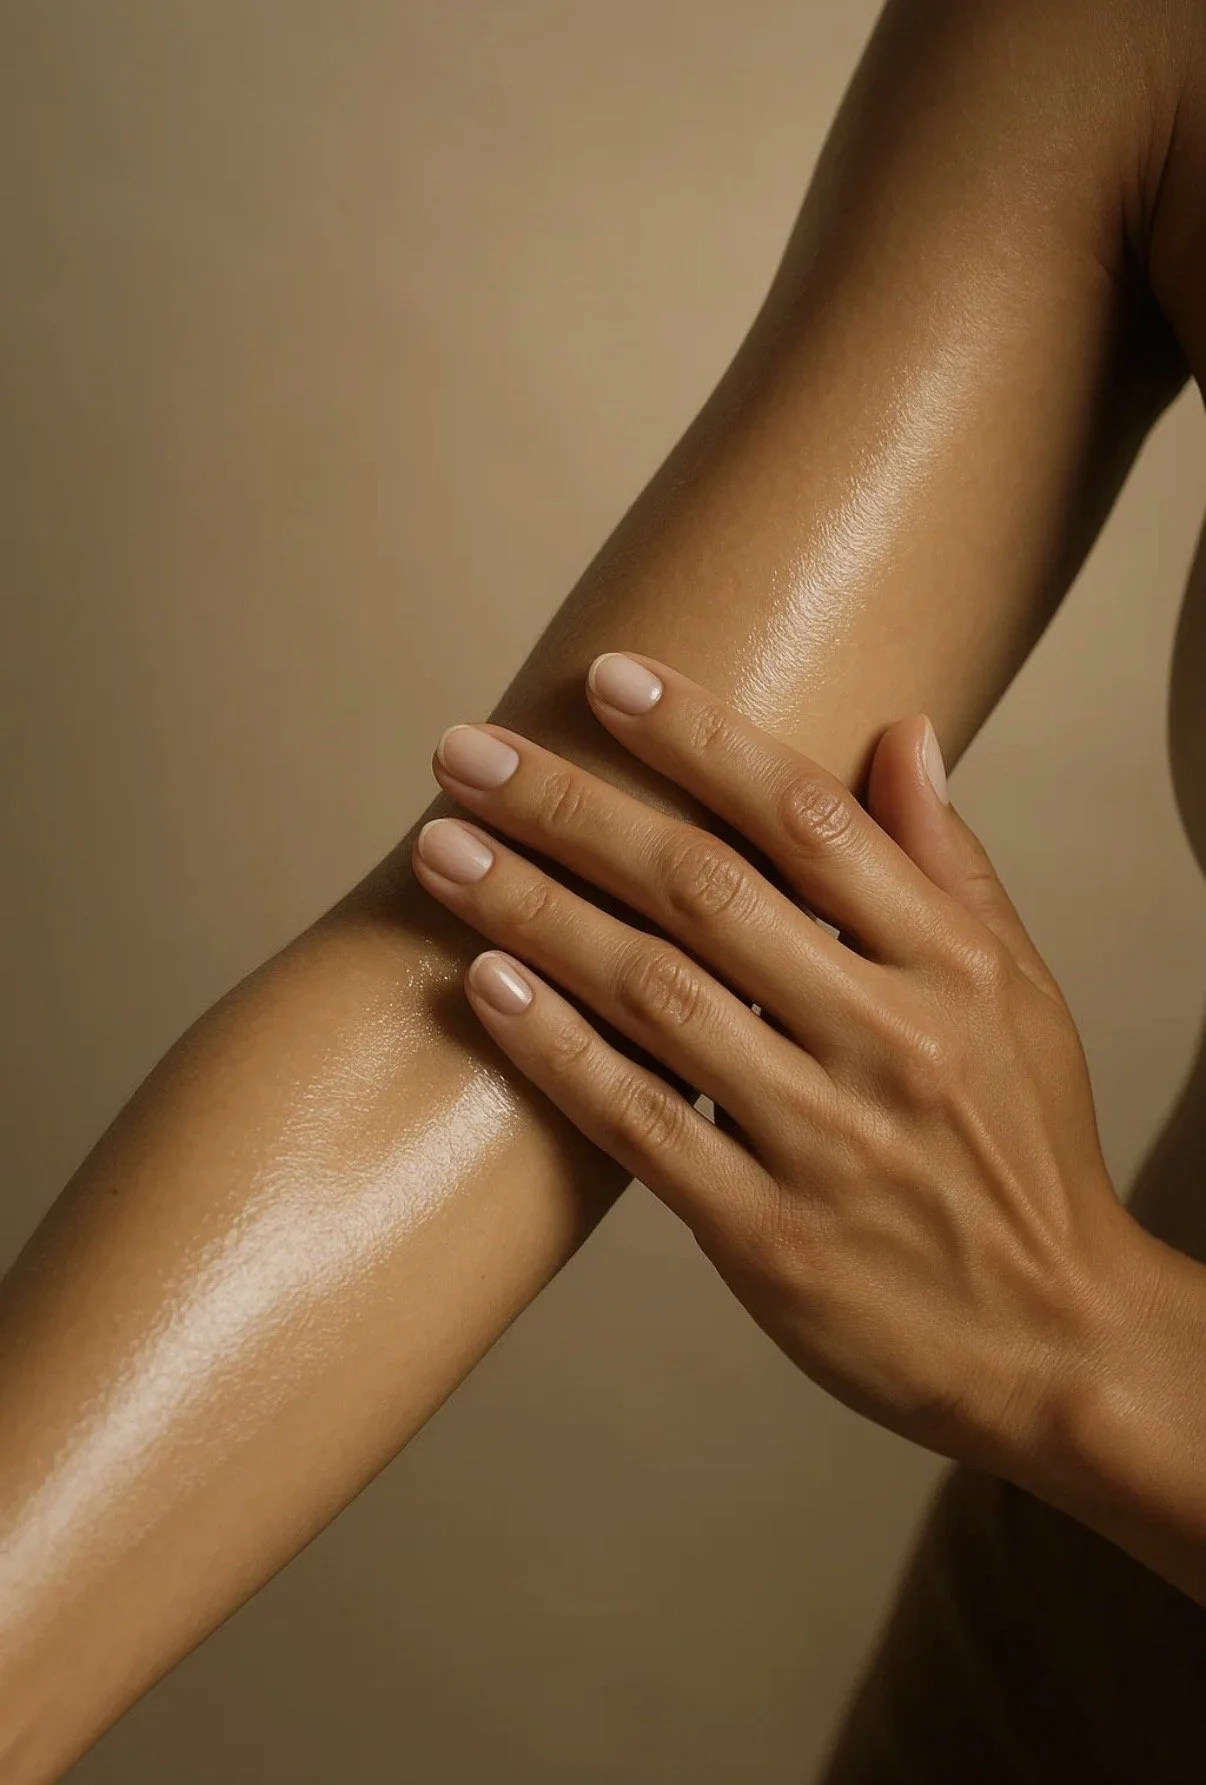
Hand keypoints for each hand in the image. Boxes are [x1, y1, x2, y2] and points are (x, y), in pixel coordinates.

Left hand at [412, 652, 1156, 1483]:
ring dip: (535, 911)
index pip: (808, 817)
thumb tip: (902, 732)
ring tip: (443, 849)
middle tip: (465, 753)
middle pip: (705, 890)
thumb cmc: (1025, 1150)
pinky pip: (642, 1124)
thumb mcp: (1017, 995)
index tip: (605, 680)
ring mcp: (825, 1139)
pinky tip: (484, 983)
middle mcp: (888, 1036)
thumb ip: (949, 864)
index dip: (700, 738)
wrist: (1054, 1344)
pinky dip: (558, 1050)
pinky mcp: (767, 1237)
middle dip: (573, 808)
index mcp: (950, 964)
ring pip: (656, 996)